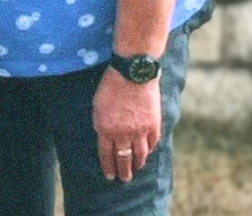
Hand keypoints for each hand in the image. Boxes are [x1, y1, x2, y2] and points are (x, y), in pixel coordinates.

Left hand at [92, 67, 161, 181]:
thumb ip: (100, 122)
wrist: (133, 73)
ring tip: (136, 169)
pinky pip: (152, 144)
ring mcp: (140, 131)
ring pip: (140, 155)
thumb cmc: (111, 84)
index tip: (110, 176)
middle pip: (124, 158)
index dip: (108, 166)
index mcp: (105, 128)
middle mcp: (123, 134)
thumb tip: (103, 135)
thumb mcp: (97, 103)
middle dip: (123, 171)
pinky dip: (149, 151)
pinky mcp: (153, 126)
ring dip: (137, 164)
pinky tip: (147, 154)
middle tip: (124, 179)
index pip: (106, 154)